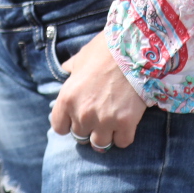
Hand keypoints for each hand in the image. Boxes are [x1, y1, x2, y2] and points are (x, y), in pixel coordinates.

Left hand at [48, 34, 146, 150]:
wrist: (134, 48)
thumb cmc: (106, 50)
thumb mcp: (81, 58)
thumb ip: (71, 69)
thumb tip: (67, 69)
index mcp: (67, 98)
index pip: (59, 127)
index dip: (68, 123)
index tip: (76, 117)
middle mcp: (82, 113)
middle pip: (80, 136)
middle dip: (88, 128)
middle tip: (98, 116)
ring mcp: (104, 120)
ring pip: (99, 144)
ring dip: (104, 135)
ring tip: (111, 124)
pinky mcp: (125, 123)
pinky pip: (121, 142)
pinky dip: (123, 135)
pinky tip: (126, 123)